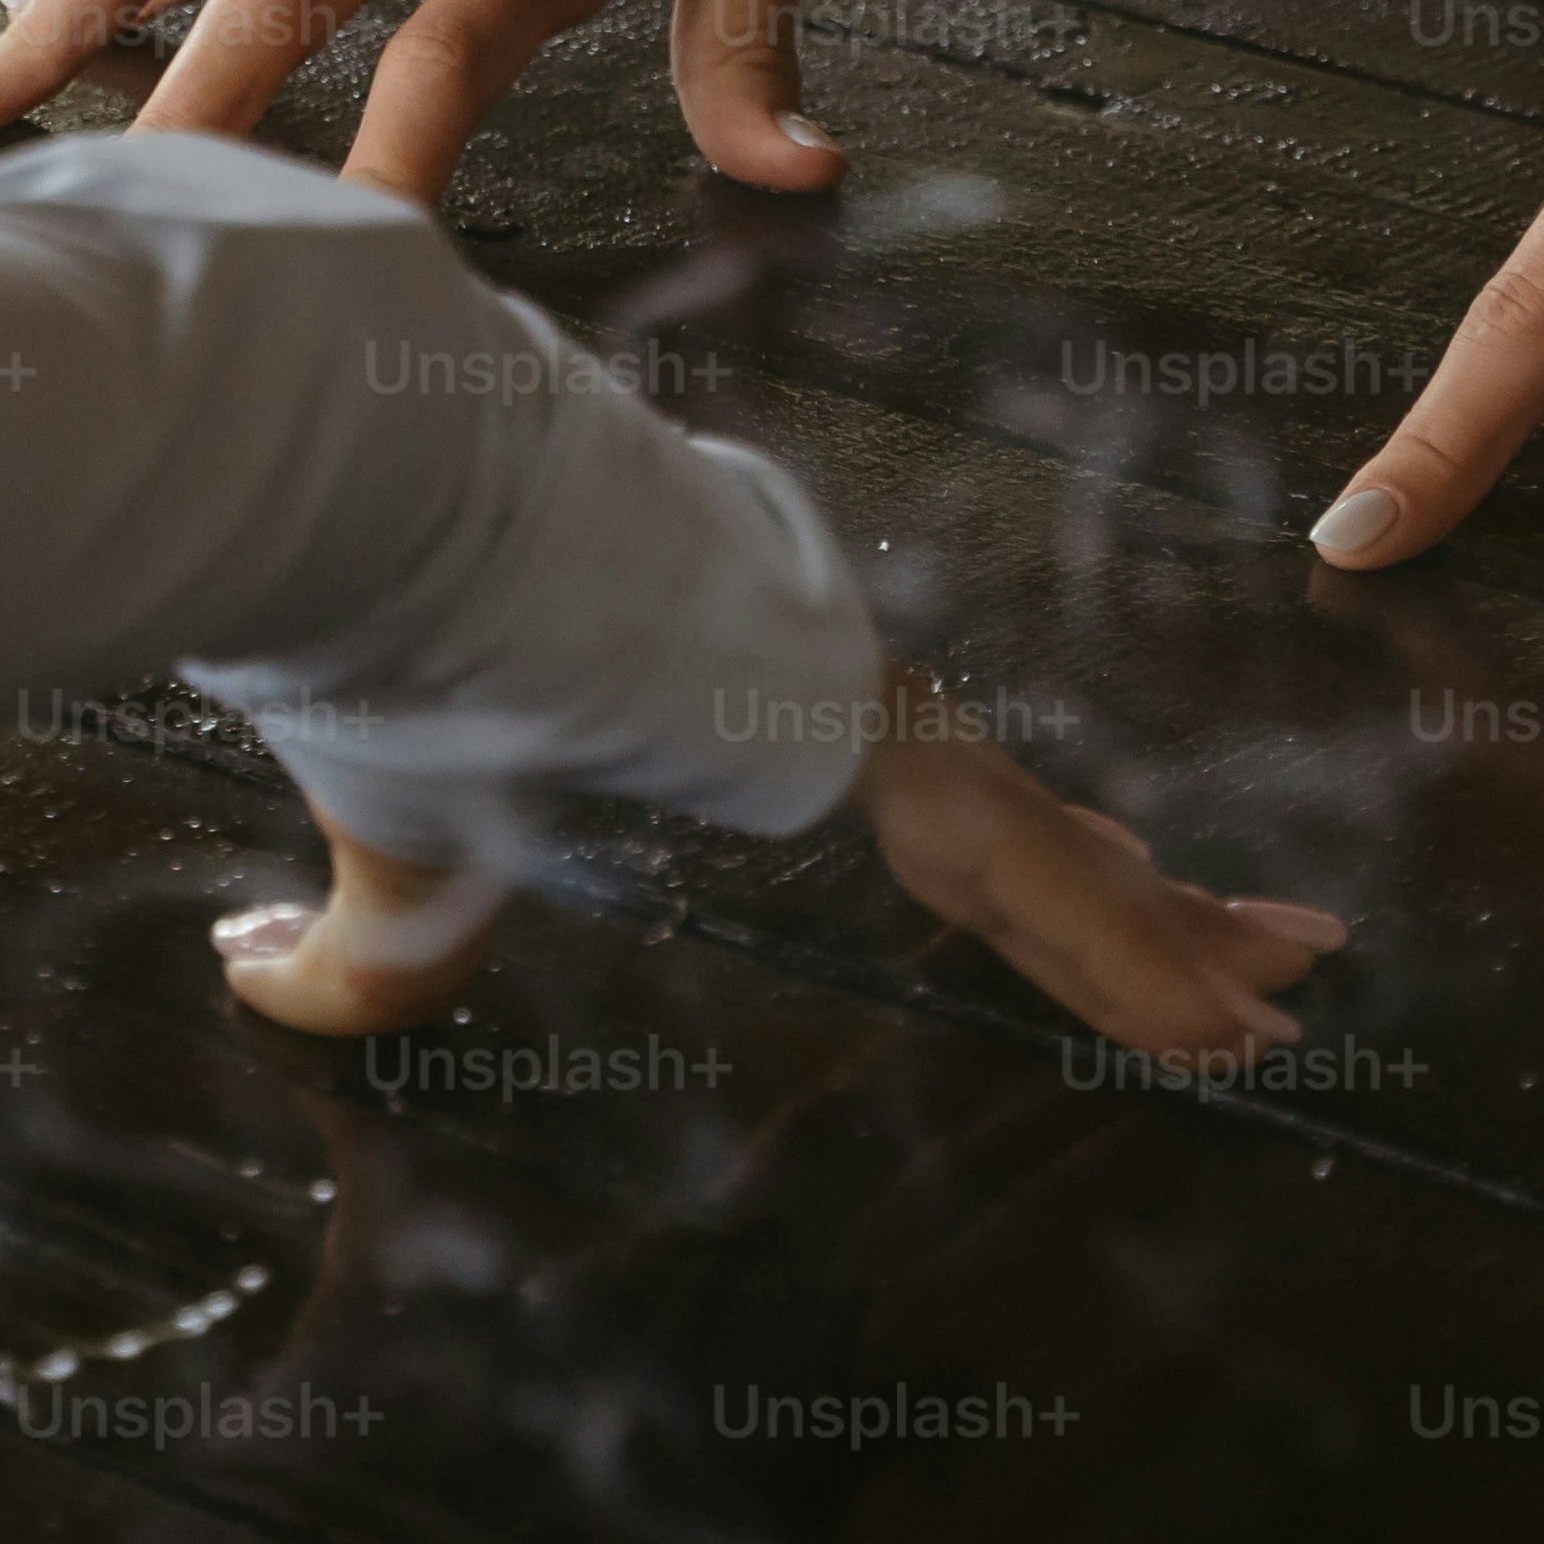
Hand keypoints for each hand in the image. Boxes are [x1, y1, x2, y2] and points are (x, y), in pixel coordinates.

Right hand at [213, 665, 1344, 1068]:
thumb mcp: (379, 851)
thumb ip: (349, 953)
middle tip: (1274, 958)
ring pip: (1066, 872)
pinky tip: (1230, 1017)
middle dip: (1158, 904)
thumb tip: (258, 983)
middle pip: (1037, 841)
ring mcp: (877, 725)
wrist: (414, 527)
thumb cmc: (394, 660)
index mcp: (751, 725)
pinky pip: (1049, 889)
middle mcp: (842, 713)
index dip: (1033, 870)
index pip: (926, 820)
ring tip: (1286, 1013)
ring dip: (1178, 950)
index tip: (1117, 879)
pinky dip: (1142, 961)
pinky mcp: (891, 754)